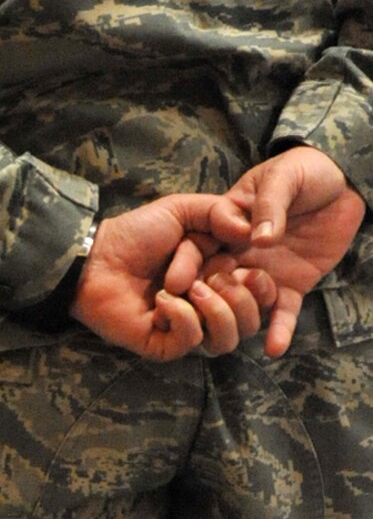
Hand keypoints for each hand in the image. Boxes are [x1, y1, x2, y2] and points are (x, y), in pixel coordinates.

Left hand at [71, 193, 272, 360]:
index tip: (249, 268)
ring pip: (227, 340)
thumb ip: (220, 212)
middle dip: (241, 297)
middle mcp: (207, 306)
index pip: (261, 297)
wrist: (96, 255)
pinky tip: (162, 300)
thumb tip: (251, 231)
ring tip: (191, 287)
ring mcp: (187, 327)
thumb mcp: (182, 210)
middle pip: (250, 322)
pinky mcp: (164, 344)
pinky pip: (191, 341)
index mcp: (219, 277)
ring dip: (218, 310)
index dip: (261, 286)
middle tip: (216, 277)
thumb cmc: (136, 233)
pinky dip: (182, 317)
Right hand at [198, 146, 364, 357]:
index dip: (184, 264)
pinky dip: (279, 331)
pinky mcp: (292, 286)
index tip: (176, 284)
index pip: (196, 247)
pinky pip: (283, 312)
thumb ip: (268, 205)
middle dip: (209, 298)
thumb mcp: (282, 177)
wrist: (343, 181)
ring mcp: (264, 272)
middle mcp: (238, 253)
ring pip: (244, 302)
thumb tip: (257, 238)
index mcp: (226, 223)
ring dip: (241, 314)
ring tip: (241, 319)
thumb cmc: (304, 169)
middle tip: (205, 308)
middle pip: (214, 281)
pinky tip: (274, 349)